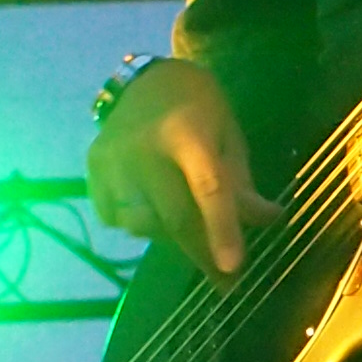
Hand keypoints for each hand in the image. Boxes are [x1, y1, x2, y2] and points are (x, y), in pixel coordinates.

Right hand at [88, 58, 274, 279]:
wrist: (146, 78)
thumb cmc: (198, 107)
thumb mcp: (228, 136)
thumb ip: (242, 182)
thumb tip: (267, 221)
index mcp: (186, 134)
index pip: (207, 189)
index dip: (221, 230)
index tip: (233, 269)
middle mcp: (143, 150)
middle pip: (173, 219)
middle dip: (203, 256)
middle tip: (227, 283)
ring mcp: (112, 162)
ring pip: (145, 226)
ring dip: (172, 237)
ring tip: (189, 226)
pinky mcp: (93, 171)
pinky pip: (119, 219)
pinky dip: (141, 223)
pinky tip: (153, 204)